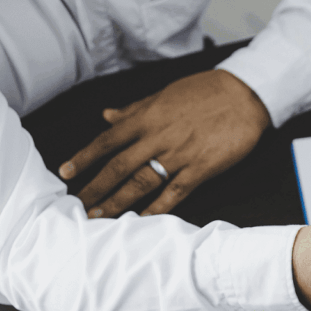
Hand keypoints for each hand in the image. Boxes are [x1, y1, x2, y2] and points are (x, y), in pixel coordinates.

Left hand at [58, 70, 271, 217]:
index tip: (65, 173)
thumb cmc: (205, 91)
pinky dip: (158, 207)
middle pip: (118, 167)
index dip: (84, 158)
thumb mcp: (165, 94)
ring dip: (118, 201)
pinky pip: (175, 192)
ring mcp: (179, 155)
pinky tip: (142, 219)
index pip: (107, 141)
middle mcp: (157, 137)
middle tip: (78, 207)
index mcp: (146, 118)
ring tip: (101, 217)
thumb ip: (135, 108)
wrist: (245, 95)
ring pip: (141, 182)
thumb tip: (107, 115)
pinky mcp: (201, 168)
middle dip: (96, 188)